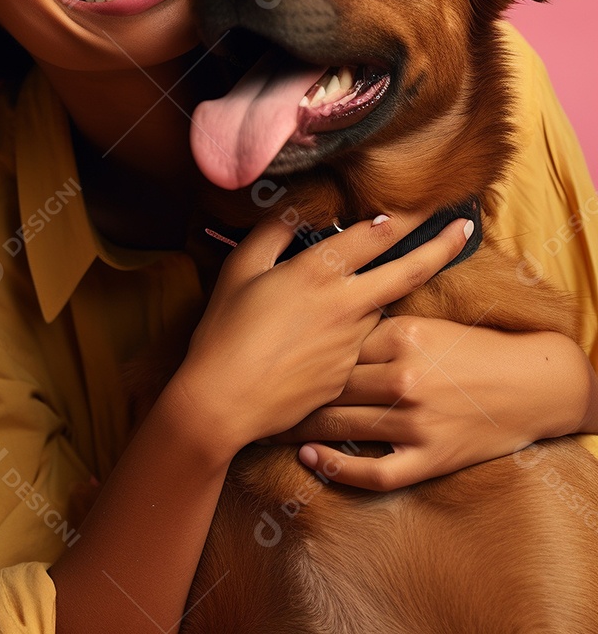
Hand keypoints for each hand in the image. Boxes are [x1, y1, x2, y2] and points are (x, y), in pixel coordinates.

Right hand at [169, 211, 472, 460]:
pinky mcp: (348, 374)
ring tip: (389, 286)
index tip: (426, 202)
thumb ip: (272, 233)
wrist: (225, 400)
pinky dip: (358, 332)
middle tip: (466, 226)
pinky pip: (362, 344)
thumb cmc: (225, 331)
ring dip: (389, 294)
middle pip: (409, 268)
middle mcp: (346, 303)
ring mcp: (352, 342)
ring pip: (383, 308)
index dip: (404, 214)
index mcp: (319, 271)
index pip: (376, 233)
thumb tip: (294, 208)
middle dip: (442, 244)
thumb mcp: (241, 269)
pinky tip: (329, 337)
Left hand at [279, 317, 591, 490]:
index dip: (295, 347)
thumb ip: (374, 319)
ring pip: (340, 426)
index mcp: (400, 334)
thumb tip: (320, 312)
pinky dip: (334, 468)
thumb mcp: (423, 321)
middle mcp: (403, 377)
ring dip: (299, 427)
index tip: (263, 350)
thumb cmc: (470, 348)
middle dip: (288, 389)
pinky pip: (370, 471)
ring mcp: (414, 422)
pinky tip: (308, 459)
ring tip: (269, 424)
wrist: (529, 385)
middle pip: (329, 384)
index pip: (332, 341)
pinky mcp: (427, 458)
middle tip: (254, 391)